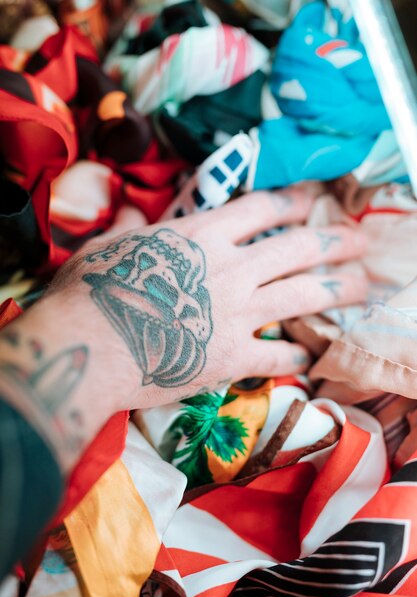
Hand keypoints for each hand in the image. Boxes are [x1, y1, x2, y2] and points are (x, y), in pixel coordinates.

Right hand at [50, 187, 367, 409]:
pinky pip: (279, 355)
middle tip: (360, 241)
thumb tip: (129, 207)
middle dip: (334, 240)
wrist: (90, 344)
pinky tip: (311, 356)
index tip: (315, 201)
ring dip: (337, 289)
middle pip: (298, 247)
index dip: (294, 202)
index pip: (262, 209)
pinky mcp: (233, 356)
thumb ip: (130, 224)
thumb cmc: (93, 290)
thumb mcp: (108, 245)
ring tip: (362, 286)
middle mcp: (231, 268)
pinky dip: (298, 355)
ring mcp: (236, 313)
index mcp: (203, 236)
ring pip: (303, 294)